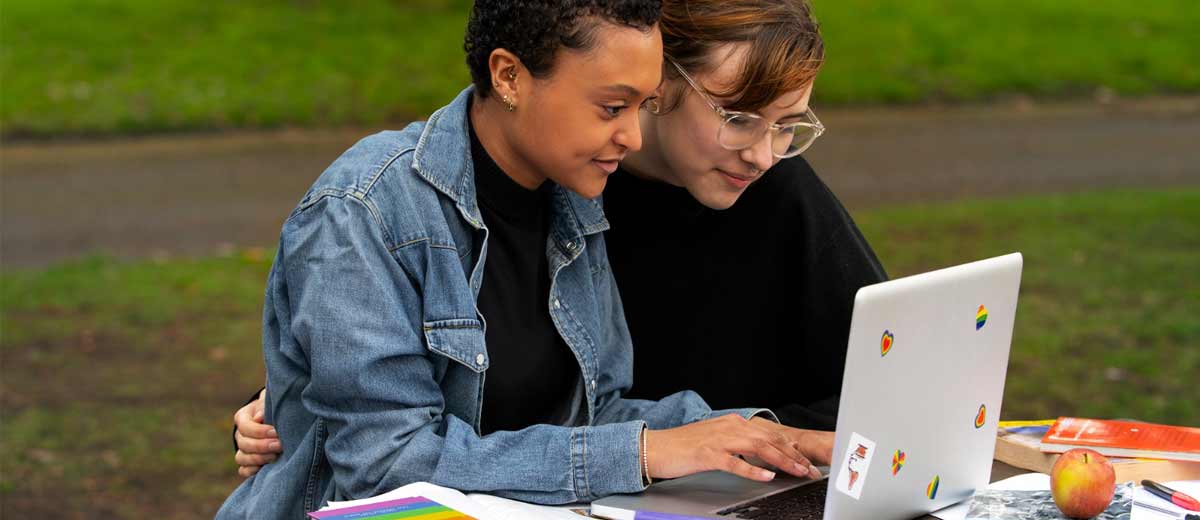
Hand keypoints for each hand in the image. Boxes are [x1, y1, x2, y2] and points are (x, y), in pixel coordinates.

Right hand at [234, 389, 281, 477]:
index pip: (245, 427)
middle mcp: (240, 435)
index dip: (260, 431)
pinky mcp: (248, 463)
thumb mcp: (270, 402)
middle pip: (244, 444)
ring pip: (241, 458)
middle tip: (280, 445)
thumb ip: (265, 405)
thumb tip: (259, 417)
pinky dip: (252, 471)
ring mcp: (242, 450)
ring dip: (259, 459)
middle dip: (262, 446)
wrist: (278, 418)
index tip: (276, 432)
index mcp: (243, 417)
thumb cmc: (274, 407)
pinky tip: (266, 468)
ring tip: (276, 456)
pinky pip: (243, 471)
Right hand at [644, 414, 817, 482]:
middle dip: (793, 456)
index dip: (791, 448)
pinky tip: (766, 476)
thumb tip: (760, 453)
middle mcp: (729, 426)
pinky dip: (753, 469)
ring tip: (796, 472)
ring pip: (758, 448)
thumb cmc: (684, 447)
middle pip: (769, 440)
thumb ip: (738, 443)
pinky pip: (735, 462)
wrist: (655, 448)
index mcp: (733, 422)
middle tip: (809, 470)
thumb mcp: (716, 440)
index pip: (769, 434)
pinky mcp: (708, 454)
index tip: (806, 462)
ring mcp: (719, 439)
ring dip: (781, 461)